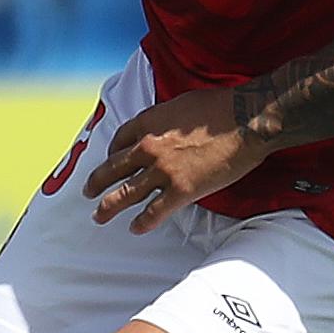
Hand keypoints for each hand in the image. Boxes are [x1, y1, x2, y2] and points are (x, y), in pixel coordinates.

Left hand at [82, 89, 267, 231]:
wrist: (246, 120)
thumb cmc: (220, 106)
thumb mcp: (182, 103)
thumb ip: (166, 118)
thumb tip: (165, 126)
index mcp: (148, 123)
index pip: (119, 140)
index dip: (112, 153)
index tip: (111, 160)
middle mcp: (149, 147)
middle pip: (113, 168)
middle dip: (97, 182)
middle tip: (88, 192)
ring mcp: (163, 171)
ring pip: (126, 194)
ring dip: (109, 207)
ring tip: (99, 216)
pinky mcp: (181, 190)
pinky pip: (154, 211)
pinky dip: (142, 222)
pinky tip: (135, 228)